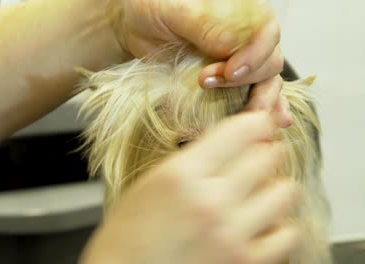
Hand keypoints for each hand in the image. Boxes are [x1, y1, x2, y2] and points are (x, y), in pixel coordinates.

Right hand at [80, 112, 300, 263]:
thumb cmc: (128, 237)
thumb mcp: (150, 183)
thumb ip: (192, 161)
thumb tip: (230, 143)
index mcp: (181, 175)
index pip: (242, 131)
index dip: (256, 123)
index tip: (258, 125)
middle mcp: (210, 201)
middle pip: (269, 157)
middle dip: (267, 152)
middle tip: (259, 157)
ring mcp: (231, 234)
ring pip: (286, 192)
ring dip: (275, 187)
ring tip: (260, 191)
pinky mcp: (245, 262)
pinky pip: (287, 234)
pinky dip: (279, 225)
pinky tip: (262, 223)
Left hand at [109, 0, 290, 126]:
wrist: (133, 25)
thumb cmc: (152, 7)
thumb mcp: (177, 10)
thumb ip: (207, 26)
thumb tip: (232, 48)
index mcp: (242, 11)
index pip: (266, 35)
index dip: (254, 57)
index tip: (231, 72)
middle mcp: (246, 35)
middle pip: (269, 62)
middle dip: (248, 80)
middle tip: (210, 83)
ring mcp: (238, 60)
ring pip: (266, 82)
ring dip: (261, 101)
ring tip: (249, 114)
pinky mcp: (226, 82)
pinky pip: (251, 94)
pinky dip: (259, 108)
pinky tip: (265, 120)